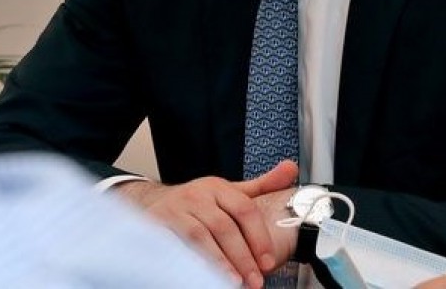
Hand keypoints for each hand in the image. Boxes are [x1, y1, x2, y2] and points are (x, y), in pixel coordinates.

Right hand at [116, 159, 298, 287]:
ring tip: (235, 282)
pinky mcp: (159, 225)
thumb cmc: (199, 202)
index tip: (267, 261)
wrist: (155, 203)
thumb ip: (262, 185)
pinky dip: (193, 262)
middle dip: (242, 256)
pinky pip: (178, 246)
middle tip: (255, 279)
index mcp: (218, 187)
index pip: (244, 209)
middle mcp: (197, 195)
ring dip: (219, 261)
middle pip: (224, 226)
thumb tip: (291, 169)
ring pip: (201, 237)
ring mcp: (177, 210)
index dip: (258, 236)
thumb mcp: (230, 191)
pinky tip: (205, 275)